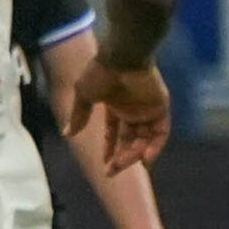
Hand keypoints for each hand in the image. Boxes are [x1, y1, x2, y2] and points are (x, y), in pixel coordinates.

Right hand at [66, 59, 170, 173]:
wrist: (122, 58)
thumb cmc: (100, 73)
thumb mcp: (84, 95)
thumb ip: (79, 115)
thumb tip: (67, 133)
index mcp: (115, 106)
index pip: (115, 132)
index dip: (110, 148)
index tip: (105, 164)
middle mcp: (133, 109)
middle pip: (129, 139)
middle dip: (121, 157)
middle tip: (112, 171)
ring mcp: (147, 109)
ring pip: (144, 139)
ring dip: (135, 154)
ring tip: (123, 164)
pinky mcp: (160, 108)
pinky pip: (160, 133)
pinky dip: (155, 147)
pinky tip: (145, 159)